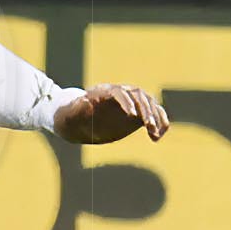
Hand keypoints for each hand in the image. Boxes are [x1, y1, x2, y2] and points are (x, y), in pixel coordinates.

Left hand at [54, 83, 170, 144]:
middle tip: (149, 126)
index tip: (132, 115)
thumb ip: (77, 109)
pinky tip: (157, 137)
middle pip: (139, 95)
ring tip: (154, 135)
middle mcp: (119, 94)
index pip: (119, 92)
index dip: (127, 101)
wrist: (76, 123)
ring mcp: (130, 102)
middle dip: (146, 110)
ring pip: (150, 104)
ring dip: (156, 117)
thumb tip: (86, 100)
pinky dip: (160, 123)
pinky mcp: (138, 113)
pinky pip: (155, 114)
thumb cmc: (71, 119)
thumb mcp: (70, 116)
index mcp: (102, 92)